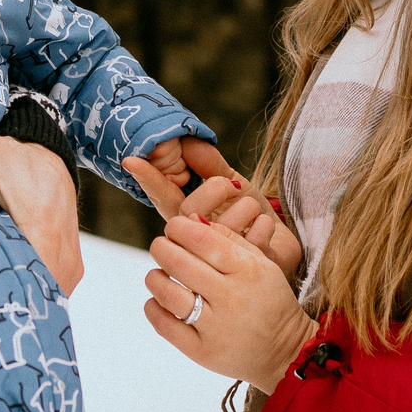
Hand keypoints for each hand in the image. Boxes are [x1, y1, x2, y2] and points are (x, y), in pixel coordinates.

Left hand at [0, 131, 86, 294]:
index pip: (24, 282)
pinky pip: (51, 292)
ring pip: (44, 299)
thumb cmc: (10, 157)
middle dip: (0, 303)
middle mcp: (64, 254)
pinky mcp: (72, 268)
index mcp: (42, 228)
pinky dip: (29, 293)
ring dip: (17, 300)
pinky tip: (2, 291)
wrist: (48, 155)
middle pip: (33, 298)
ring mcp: (71, 266)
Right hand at [123, 144, 301, 277]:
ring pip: (226, 223)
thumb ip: (210, 164)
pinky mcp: (243, 270)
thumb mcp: (231, 183)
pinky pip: (255, 234)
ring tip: (253, 212)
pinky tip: (263, 228)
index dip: (149, 179)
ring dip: (247, 207)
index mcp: (186, 218)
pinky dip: (264, 224)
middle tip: (233, 186)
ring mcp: (216, 259)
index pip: (162, 196)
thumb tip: (186, 141)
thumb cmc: (248, 212)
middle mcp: (194, 241)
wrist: (279, 244)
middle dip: (216, 188)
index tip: (132, 160)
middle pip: (190, 210)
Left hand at [141, 214, 320, 393]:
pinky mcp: (202, 351)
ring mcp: (215, 327)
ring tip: (157, 274)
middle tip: (160, 246)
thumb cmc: (268, 299)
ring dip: (155, 278)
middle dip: (162, 248)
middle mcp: (230, 298)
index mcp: (247, 271)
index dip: (179, 228)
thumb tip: (191, 219)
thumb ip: (228, 238)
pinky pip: (166, 326)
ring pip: (168, 294)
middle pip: (179, 264)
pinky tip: (157, 300)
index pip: (202, 240)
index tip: (173, 227)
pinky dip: (154, 309)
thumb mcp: (261, 263)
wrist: (285, 351)